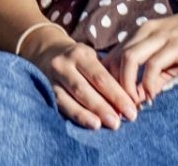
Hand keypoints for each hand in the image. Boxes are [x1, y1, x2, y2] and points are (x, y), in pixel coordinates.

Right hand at [18, 24, 137, 129]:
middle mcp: (64, 64)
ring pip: (69, 98)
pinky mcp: (45, 90)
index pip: (101, 77)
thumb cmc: (79, 60)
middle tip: (118, 123)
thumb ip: (107, 77)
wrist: (46, 52)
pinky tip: (84, 124)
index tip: (132, 111)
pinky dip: (73, 115)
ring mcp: (52, 78)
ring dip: (85, 114)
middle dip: (102, 107)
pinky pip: (59, 105)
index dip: (116, 95)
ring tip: (100, 126)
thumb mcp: (91, 59)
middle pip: (84, 88)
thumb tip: (127, 104)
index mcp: (81, 54)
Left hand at [102, 3, 177, 104]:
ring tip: (133, 106)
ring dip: (126, 86)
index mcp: (141, 34)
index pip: (113, 57)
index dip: (108, 82)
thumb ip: (156, 78)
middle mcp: (144, 31)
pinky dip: (147, 83)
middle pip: (115, 59)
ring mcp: (159, 35)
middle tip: (120, 110)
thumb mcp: (173, 61)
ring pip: (128, 59)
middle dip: (113, 88)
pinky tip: (151, 97)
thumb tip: (142, 99)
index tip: (114, 103)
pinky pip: (152, 64)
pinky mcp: (175, 43)